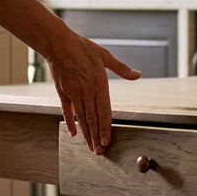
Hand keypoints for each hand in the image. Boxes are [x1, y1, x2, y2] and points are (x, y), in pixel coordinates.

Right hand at [44, 25, 140, 153]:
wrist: (58, 43)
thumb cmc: (82, 48)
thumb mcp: (105, 56)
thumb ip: (122, 69)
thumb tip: (138, 75)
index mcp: (99, 84)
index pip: (104, 112)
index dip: (105, 128)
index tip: (107, 141)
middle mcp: (86, 92)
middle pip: (92, 119)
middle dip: (96, 137)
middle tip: (100, 152)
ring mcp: (74, 94)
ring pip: (81, 118)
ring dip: (86, 134)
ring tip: (90, 147)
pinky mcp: (63, 93)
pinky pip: (67, 111)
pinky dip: (70, 123)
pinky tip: (73, 133)